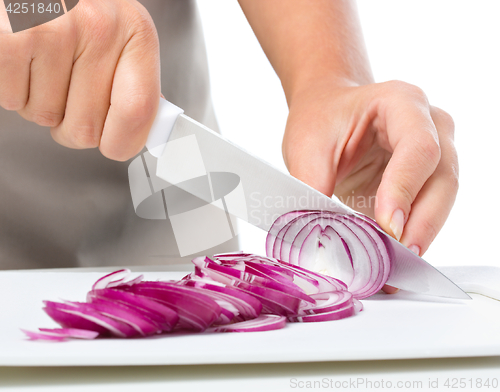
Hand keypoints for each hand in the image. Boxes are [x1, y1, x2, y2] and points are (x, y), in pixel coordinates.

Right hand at [0, 0, 159, 160]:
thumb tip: (149, 130)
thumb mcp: (123, 35)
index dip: (122, 142)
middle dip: (71, 121)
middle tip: (68, 87)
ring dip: (40, 102)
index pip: (138, 112)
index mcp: (136, 33)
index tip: (114, 143)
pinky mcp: (11, 36)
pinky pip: (12, 101)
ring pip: (45, 118)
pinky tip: (24, 60)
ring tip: (44, 64)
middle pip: (87, 129)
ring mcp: (54, 30)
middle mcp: (100, 29)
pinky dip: (13, 90)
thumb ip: (136, 84)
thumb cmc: (78, 8)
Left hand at [282, 80, 457, 292]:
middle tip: (399, 257)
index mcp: (402, 103)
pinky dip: (413, 234)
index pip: (418, 148)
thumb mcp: (307, 147)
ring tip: (397, 266)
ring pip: (443, 197)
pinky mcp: (424, 179)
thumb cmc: (321, 117)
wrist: (327, 109)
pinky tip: (395, 257)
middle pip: (443, 177)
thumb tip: (320, 240)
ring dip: (422, 233)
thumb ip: (312, 190)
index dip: (405, 189)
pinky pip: (428, 209)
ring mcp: (435, 152)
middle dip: (423, 222)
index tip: (388, 226)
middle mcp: (430, 125)